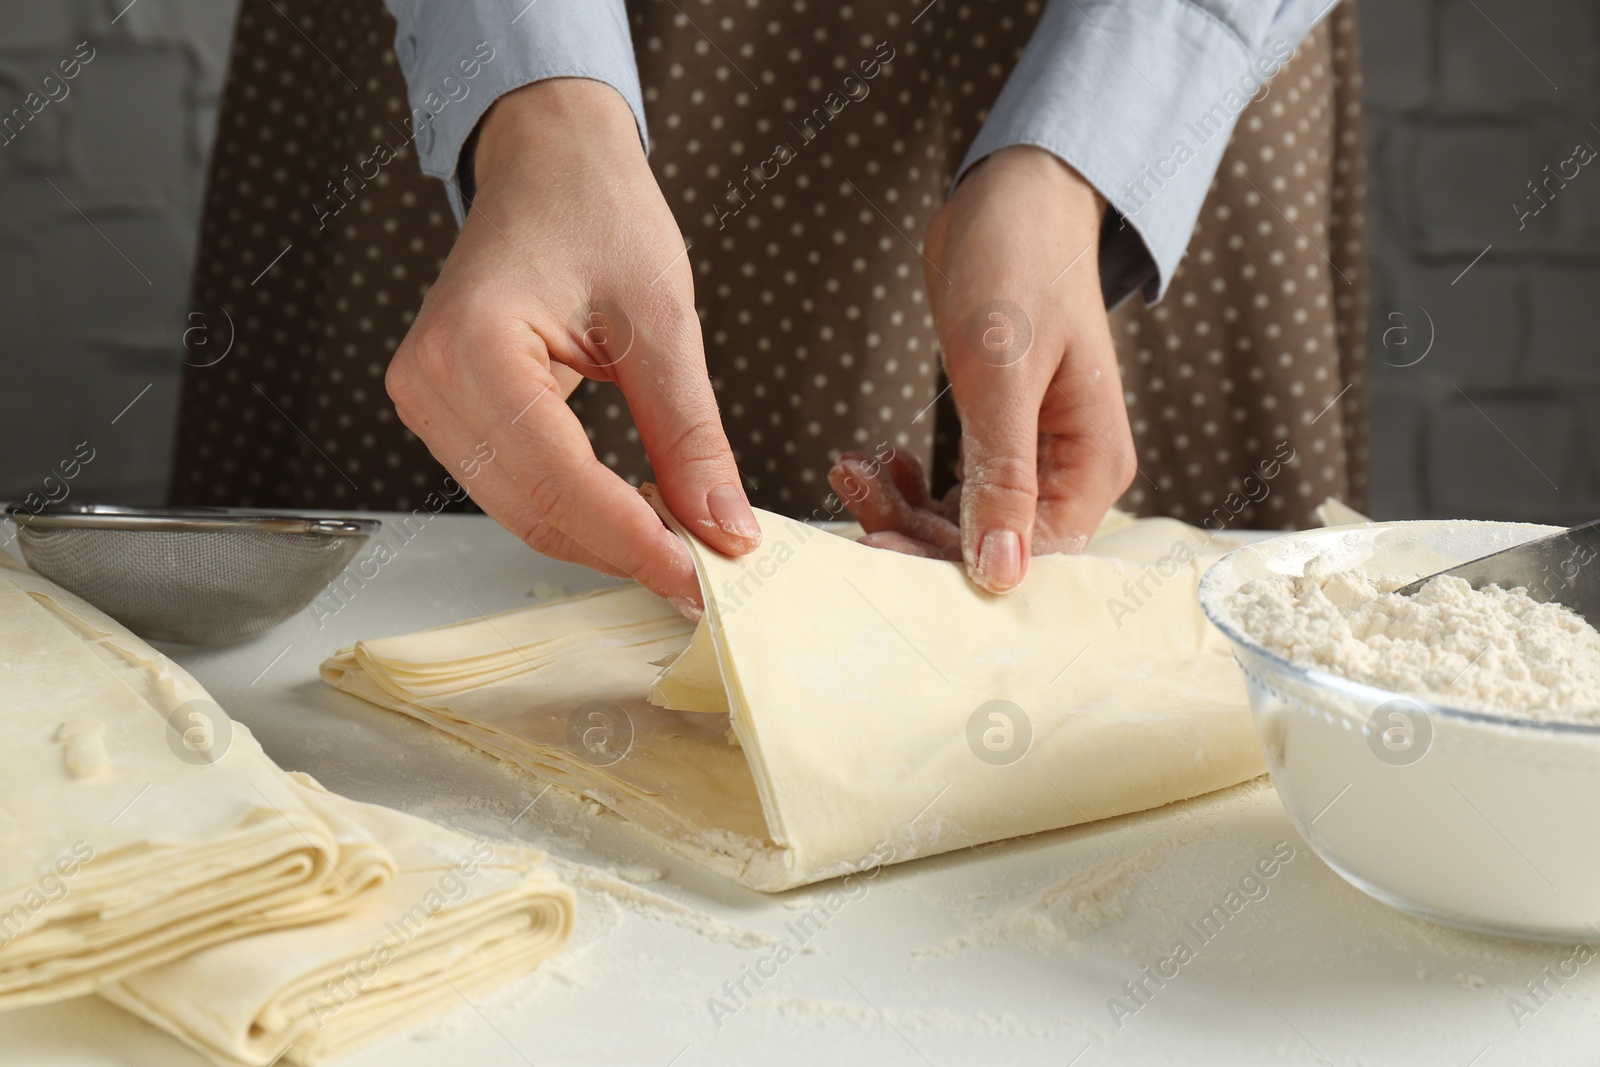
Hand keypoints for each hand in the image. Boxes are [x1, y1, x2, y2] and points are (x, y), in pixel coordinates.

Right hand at [385, 79, 758, 614]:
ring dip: (602, 541)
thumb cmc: (597, 212)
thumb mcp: (664, 321)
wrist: (549, 162)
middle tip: (706, 576)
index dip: (637, 542)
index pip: (561, 483)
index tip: (703, 579)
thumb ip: (691, 435)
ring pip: (523, 514)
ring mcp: (427, 400)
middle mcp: (430, 382)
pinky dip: (578, 514)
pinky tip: (636, 515)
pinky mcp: (445, 413)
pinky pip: (515, 489)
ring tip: (681, 547)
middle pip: (536, 512)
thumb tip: (725, 528)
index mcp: (474, 346)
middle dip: (624, 552)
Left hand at [835, 146, 1135, 591]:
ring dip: (901, 505)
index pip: (1029, 553)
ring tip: (851, 466)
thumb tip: (1001, 573)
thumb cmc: (1019, 267)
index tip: (879, 546)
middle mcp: (1070, 473)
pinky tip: (875, 458)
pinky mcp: (997, 438)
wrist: (1013, 199)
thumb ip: (1003, 475)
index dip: (952, 561)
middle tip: (852, 490)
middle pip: (990, 542)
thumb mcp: (1003, 372)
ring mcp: (1032, 457)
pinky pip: (951, 489)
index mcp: (1093, 466)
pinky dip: (908, 483)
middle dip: (914, 529)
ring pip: (962, 519)